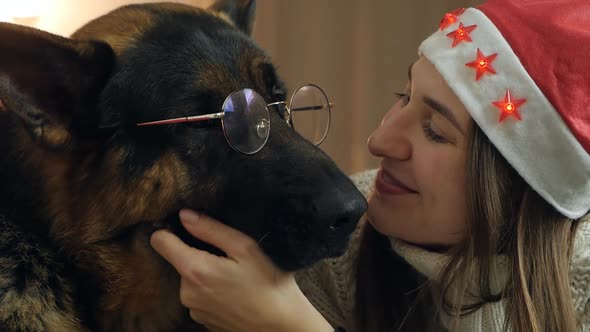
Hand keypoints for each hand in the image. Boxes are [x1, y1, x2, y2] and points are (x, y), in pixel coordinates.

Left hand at [150, 209, 333, 331]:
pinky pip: (200, 296)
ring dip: (207, 274)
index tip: (187, 228)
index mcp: (195, 270)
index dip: (170, 230)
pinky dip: (212, 291)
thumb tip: (184, 215)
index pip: (160, 241)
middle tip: (229, 258)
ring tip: (235, 276)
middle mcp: (187, 292)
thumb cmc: (269, 284)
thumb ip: (211, 229)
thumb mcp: (245, 247)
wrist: (281, 325)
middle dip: (199, 254)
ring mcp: (194, 309)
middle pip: (180, 260)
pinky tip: (234, 292)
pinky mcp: (202, 320)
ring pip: (192, 278)